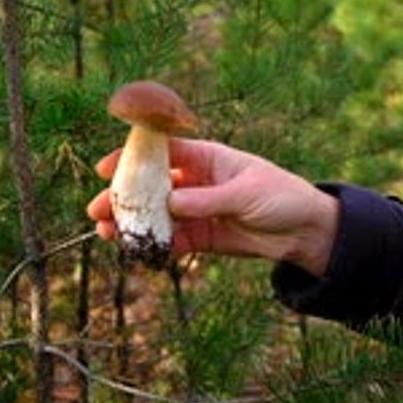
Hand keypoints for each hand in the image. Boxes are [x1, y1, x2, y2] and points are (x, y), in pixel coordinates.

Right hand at [87, 139, 338, 277]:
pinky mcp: (203, 236)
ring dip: (132, 222)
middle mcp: (196, 182)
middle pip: (151, 186)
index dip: (132, 157)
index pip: (162, 152)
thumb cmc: (281, 197)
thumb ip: (207, 200)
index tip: (106, 168)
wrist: (306, 232)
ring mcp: (197, 209)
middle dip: (124, 197)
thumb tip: (170, 204)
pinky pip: (173, 239)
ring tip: (107, 233)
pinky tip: (136, 250)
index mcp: (207, 158)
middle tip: (96, 209)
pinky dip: (155, 244)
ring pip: (157, 215)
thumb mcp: (246, 194)